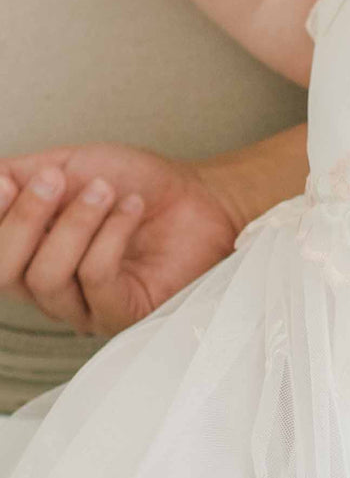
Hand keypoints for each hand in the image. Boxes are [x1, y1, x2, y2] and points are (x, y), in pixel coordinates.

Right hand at [0, 143, 238, 335]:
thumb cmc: (139, 184)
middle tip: (55, 180)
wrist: (200, 195)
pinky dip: (111, 235)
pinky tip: (131, 208)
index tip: (7, 182)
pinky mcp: (122, 312)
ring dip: (78, 223)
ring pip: (48, 276)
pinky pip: (96, 280)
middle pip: (5, 273)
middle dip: (25, 220)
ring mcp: (85, 305)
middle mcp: (50, 286)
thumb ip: (21, 173)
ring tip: (107, 190)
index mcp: (31, 253)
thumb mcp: (72, 165)